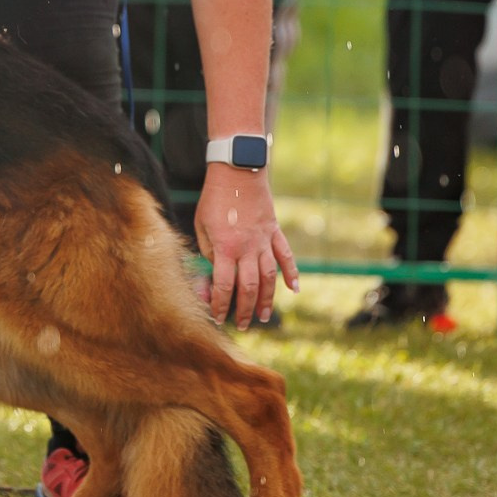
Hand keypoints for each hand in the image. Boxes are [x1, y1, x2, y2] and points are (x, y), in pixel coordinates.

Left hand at [194, 164, 299, 329]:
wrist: (237, 171)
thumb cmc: (214, 198)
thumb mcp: (202, 226)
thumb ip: (209, 252)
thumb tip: (214, 276)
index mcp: (226, 247)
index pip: (224, 285)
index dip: (221, 305)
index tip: (218, 318)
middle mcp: (248, 248)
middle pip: (249, 287)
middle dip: (244, 309)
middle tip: (242, 325)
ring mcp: (264, 240)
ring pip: (269, 277)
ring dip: (267, 299)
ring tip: (264, 317)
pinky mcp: (275, 231)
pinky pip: (286, 256)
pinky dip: (292, 273)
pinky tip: (295, 289)